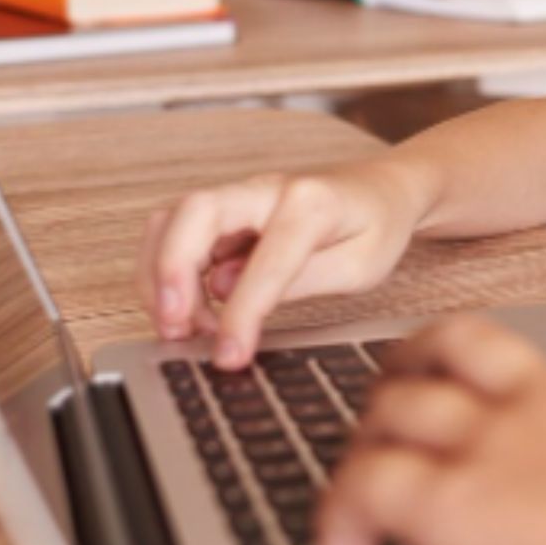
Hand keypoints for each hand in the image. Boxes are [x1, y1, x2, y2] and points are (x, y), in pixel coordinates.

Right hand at [137, 161, 429, 367]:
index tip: (229, 355)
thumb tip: (229, 295)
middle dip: (171, 273)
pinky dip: (166, 271)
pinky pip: (175, 232)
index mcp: (313, 203)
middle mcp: (267, 189)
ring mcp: (240, 195)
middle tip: (175, 329)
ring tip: (179, 327)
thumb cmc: (378, 227)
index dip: (242, 312)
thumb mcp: (361, 267)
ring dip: (161, 276)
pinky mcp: (224, 211)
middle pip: (195, 212)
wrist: (384, 190)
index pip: (266, 259)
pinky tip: (187, 311)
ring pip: (172, 220)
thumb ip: (302, 282)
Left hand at [316, 316, 545, 544]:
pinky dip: (338, 518)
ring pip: (391, 409)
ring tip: (349, 502)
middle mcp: (540, 407)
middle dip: (399, 382)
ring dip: (361, 449)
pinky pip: (361, 485)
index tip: (466, 418)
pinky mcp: (451, 503)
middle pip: (443, 352)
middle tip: (379, 425)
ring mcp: (492, 446)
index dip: (476, 386)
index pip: (517, 367)